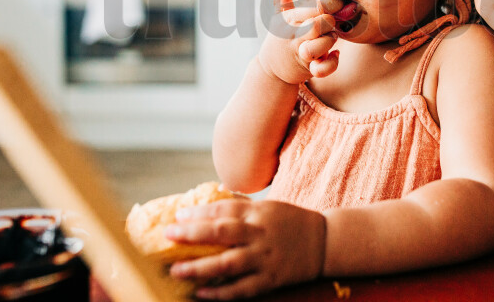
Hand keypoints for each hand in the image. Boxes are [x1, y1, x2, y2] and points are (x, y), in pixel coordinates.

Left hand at [166, 199, 326, 298]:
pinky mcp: (270, 279)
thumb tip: (210, 201)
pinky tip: (200, 292)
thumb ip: (242, 207)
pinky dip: (220, 293)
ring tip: (176, 270)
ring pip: (227, 263)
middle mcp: (260, 234)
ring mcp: (265, 258)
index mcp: (259, 212)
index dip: (199, 212)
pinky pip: (241, 289)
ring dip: (199, 267)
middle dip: (192, 233)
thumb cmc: (290, 222)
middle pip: (222, 232)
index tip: (178, 215)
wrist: (325, 242)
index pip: (224, 209)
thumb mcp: (268, 206)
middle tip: (169, 234)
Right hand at [257, 0, 340, 83]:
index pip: (313, 8)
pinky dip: (332, 62)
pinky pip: (322, 69)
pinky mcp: (307, 69)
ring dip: (329, 41)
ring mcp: (299, 53)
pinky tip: (334, 54)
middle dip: (329, 23)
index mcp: (288, 19)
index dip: (327, 6)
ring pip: (317, 47)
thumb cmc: (281, 36)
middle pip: (316, 25)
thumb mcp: (279, 15)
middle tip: (329, 24)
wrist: (271, 68)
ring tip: (330, 38)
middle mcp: (292, 36)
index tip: (332, 7)